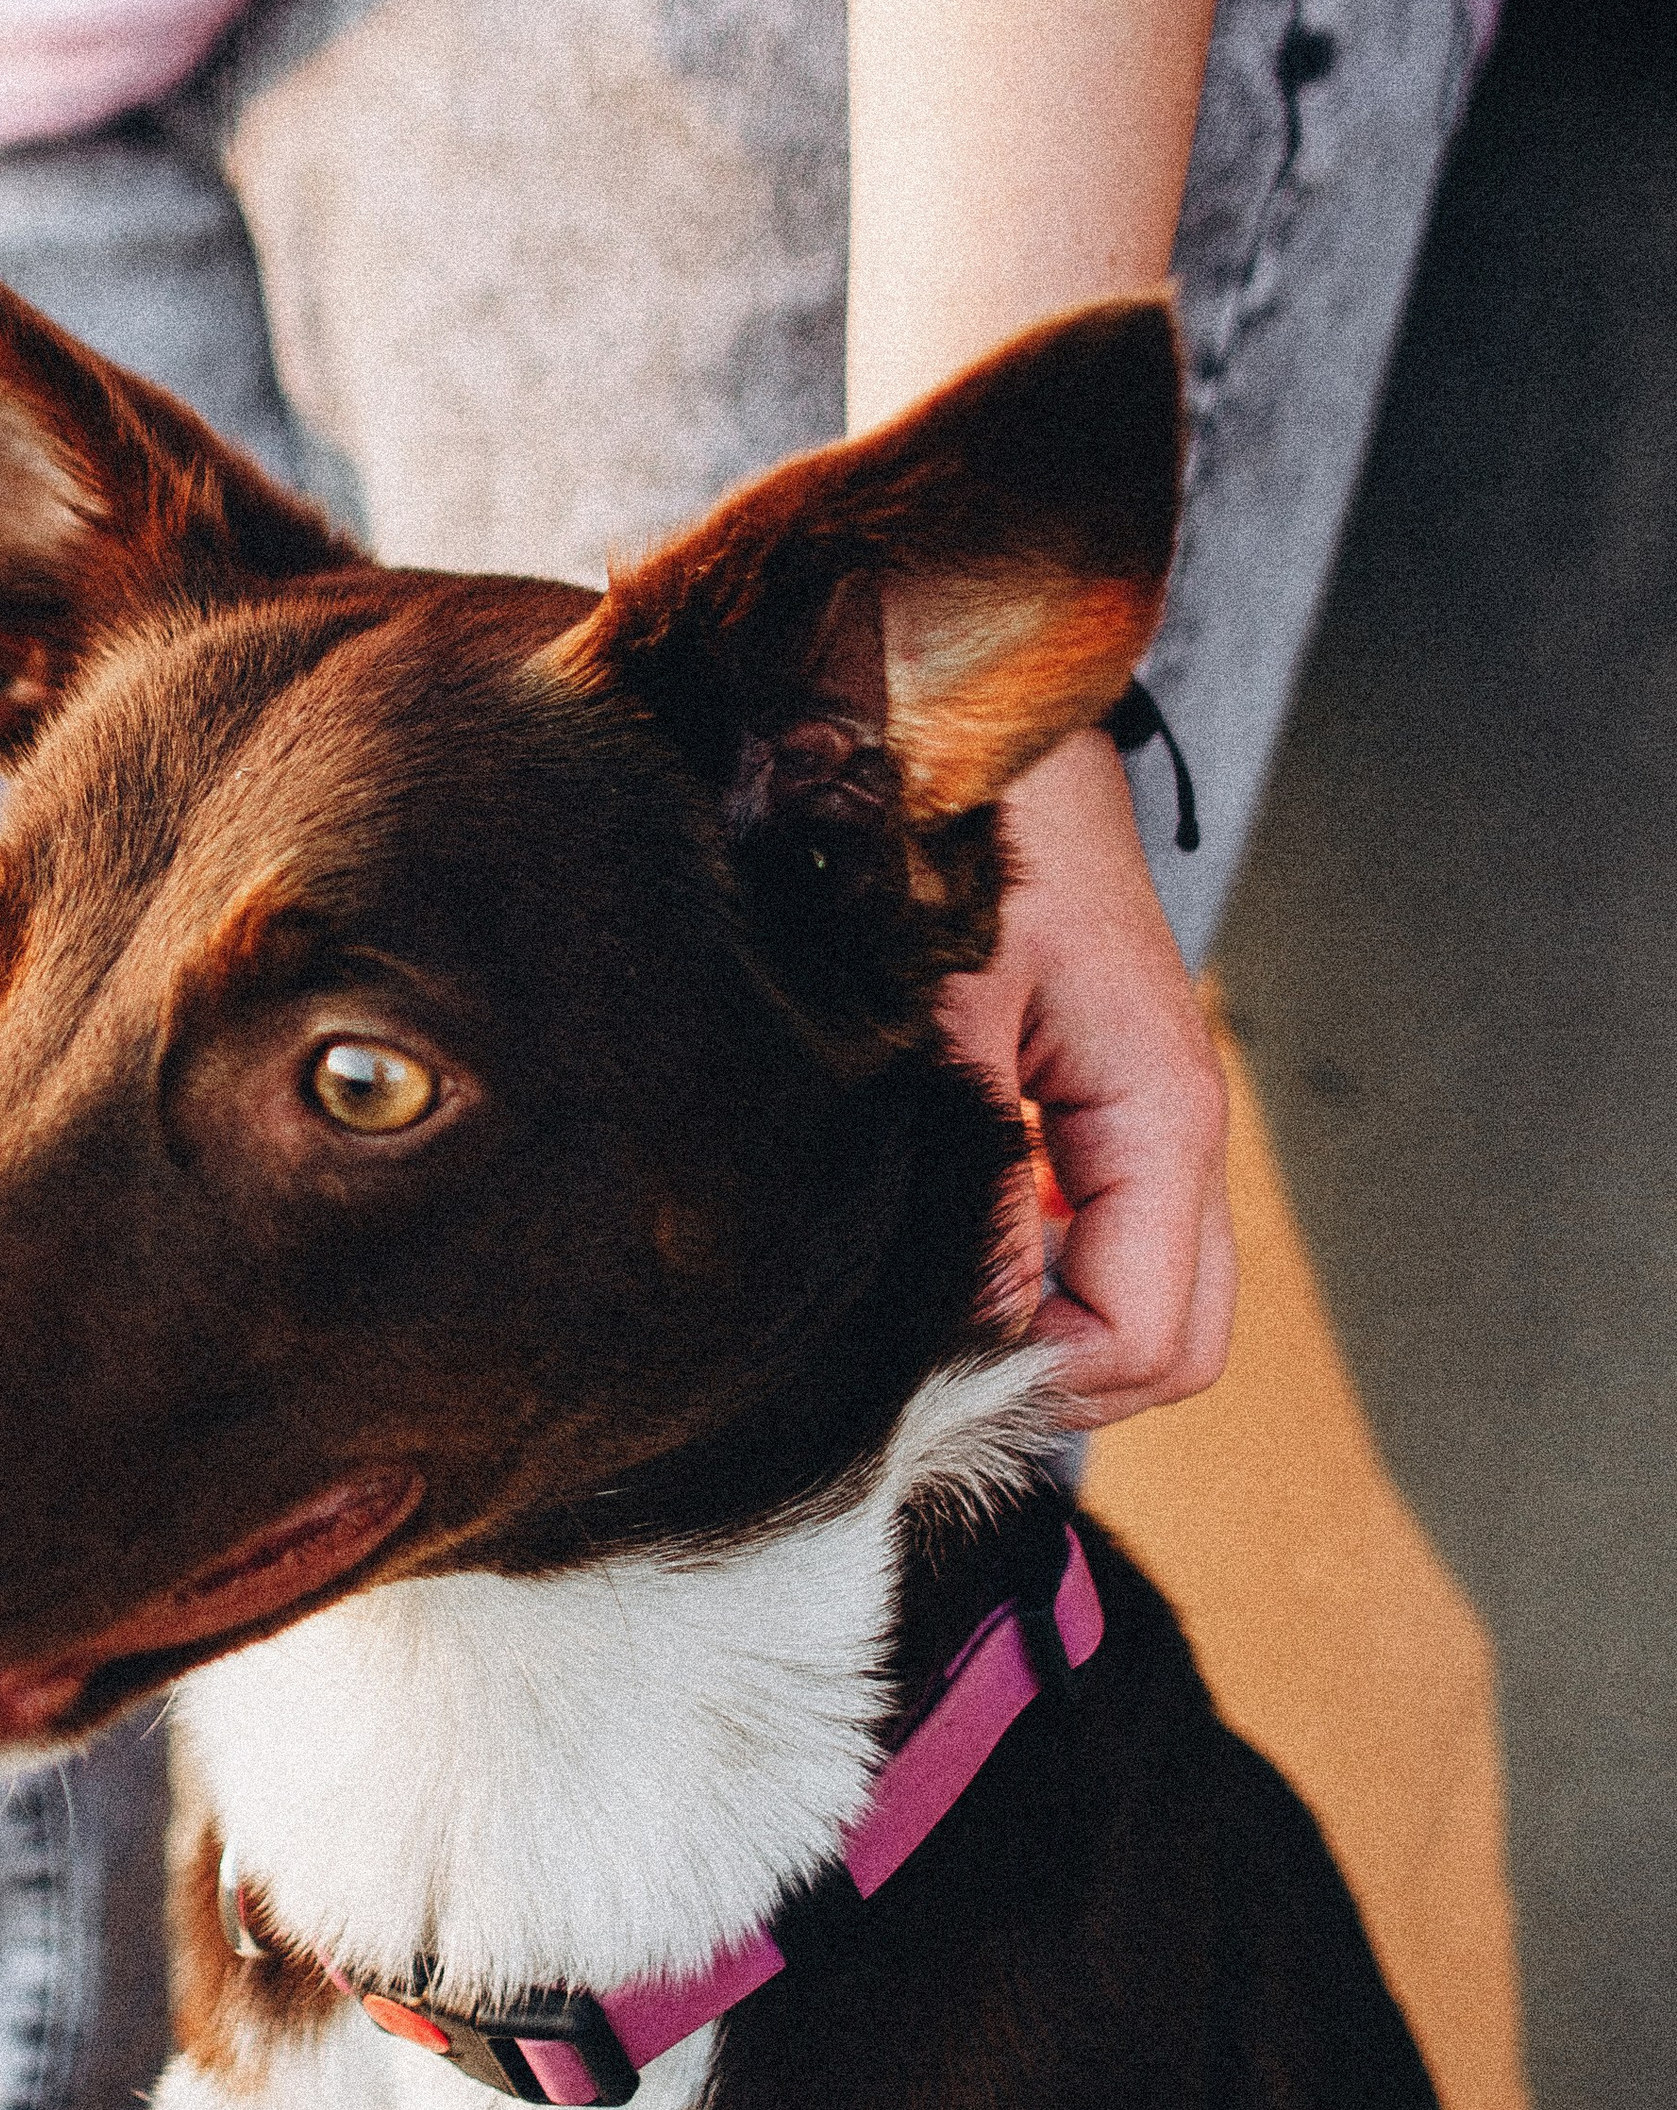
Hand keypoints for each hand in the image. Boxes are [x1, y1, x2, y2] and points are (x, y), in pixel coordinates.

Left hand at [940, 723, 1233, 1424]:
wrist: (975, 728)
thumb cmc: (961, 845)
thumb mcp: (944, 1025)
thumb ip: (970, 1191)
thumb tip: (965, 1342)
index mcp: (1161, 1114)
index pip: (1146, 1339)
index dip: (1043, 1382)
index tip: (930, 1364)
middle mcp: (1178, 1132)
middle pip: (1173, 1345)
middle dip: (1063, 1379)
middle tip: (935, 1357)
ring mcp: (1149, 1123)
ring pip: (1145, 1299)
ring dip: (1048, 1328)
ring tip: (932, 1297)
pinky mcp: (1106, 1107)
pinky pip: (1106, 1240)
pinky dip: (1039, 1272)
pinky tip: (952, 1235)